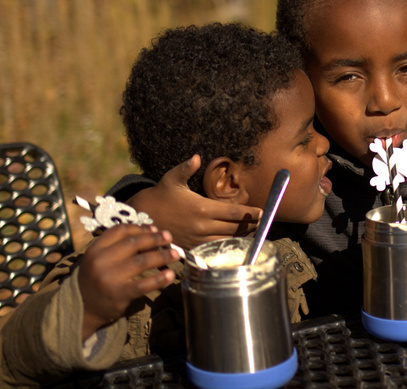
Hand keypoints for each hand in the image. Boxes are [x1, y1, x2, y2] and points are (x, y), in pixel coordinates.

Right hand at [78, 224, 178, 339]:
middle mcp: (101, 260)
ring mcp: (109, 277)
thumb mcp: (102, 258)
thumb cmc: (97, 277)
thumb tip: (153, 230)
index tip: (154, 229)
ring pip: (141, 261)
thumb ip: (122, 245)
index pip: (121, 231)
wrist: (83, 307)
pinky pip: (143, 284)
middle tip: (169, 237)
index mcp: (96, 248)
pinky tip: (170, 275)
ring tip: (176, 254)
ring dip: (162, 256)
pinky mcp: (119, 293)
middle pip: (133, 243)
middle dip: (154, 239)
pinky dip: (159, 279)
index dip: (140, 228)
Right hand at [128, 155, 261, 248]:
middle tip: (263, 222)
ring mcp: (198, 239)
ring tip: (256, 232)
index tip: (262, 212)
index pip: (233, 212)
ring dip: (242, 237)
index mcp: (201, 208)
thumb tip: (196, 157)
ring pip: (227, 240)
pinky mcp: (192, 248)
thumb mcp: (172, 179)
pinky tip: (237, 242)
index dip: (249, 213)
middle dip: (250, 225)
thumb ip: (186, 168)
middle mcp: (202, 225)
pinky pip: (215, 249)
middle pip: (234, 228)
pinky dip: (228, 245)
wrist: (143, 217)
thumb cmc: (161, 195)